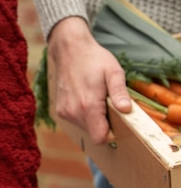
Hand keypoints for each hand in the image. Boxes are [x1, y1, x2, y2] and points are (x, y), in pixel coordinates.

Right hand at [47, 17, 131, 144]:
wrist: (69, 50)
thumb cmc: (94, 59)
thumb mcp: (113, 71)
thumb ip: (119, 92)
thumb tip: (126, 110)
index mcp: (88, 105)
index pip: (100, 137)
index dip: (112, 133)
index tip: (117, 119)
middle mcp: (73, 112)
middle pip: (94, 133)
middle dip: (105, 123)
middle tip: (107, 103)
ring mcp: (64, 112)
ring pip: (86, 128)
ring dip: (94, 119)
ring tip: (96, 98)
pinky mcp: (60, 110)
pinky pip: (77, 122)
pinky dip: (85, 115)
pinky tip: (86, 98)